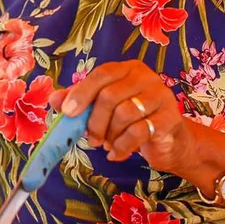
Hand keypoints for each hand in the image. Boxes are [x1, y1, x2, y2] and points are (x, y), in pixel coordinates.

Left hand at [49, 60, 193, 172]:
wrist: (168, 140)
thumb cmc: (131, 120)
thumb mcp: (103, 109)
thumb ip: (80, 101)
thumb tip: (54, 99)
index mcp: (127, 69)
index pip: (102, 74)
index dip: (82, 93)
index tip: (67, 112)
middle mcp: (146, 77)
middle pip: (110, 96)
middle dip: (95, 122)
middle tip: (91, 140)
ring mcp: (160, 96)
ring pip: (125, 114)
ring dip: (110, 135)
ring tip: (107, 145)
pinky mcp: (169, 118)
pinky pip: (139, 132)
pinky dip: (122, 146)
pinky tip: (116, 154)